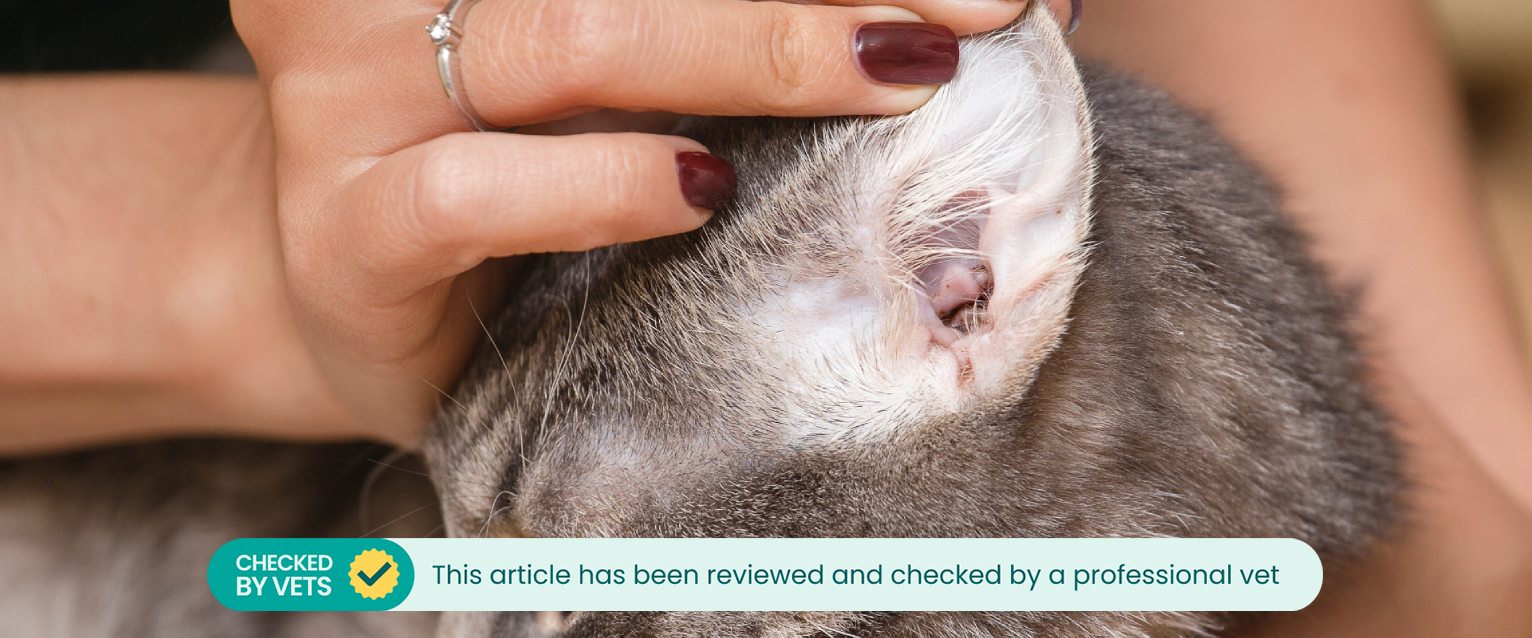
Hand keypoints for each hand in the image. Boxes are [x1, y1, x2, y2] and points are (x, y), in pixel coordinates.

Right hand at [229, 0, 1059, 445]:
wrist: (355, 287)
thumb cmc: (510, 157)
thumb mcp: (612, 63)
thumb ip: (735, 26)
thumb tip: (973, 8)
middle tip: (978, 5)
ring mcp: (358, 97)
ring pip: (570, 39)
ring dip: (758, 48)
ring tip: (901, 73)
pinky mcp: (350, 229)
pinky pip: (474, 192)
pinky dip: (599, 187)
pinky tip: (700, 193)